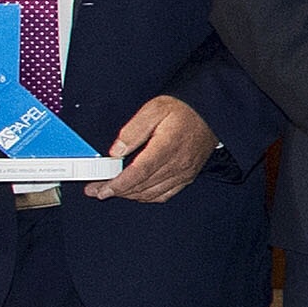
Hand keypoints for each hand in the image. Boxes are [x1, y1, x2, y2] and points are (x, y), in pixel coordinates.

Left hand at [96, 96, 217, 204]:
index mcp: (167, 147)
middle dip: (116, 191)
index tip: (100, 189)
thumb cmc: (184, 109)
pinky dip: (147, 197)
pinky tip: (136, 193)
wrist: (210, 112)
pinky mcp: (187, 176)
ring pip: (151, 194)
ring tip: (112, 190)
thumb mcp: (154, 109)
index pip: (138, 173)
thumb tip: (116, 150)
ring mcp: (183, 172)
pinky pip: (165, 195)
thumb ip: (133, 130)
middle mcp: (177, 163)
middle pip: (142, 186)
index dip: (117, 184)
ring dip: (129, 195)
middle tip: (97, 190)